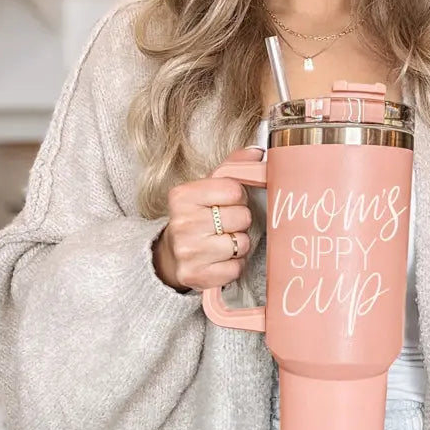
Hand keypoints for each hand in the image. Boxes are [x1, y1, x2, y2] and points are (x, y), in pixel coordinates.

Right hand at [152, 147, 263, 292]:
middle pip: (241, 218)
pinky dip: (234, 265)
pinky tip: (220, 260)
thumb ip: (232, 167)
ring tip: (222, 243)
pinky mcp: (197, 276)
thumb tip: (257, 152)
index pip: (235, 190)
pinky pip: (236, 268)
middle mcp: (182, 223)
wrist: (171, 255)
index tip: (228, 203)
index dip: (238, 198)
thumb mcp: (207, 188)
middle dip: (239, 222)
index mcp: (183, 196)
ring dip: (238, 245)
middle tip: (225, 225)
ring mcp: (188, 252)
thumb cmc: (196, 218)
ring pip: (241, 244)